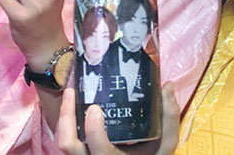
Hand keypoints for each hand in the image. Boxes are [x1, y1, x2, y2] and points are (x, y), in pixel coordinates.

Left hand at [57, 83, 179, 154]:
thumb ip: (169, 118)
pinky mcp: (82, 152)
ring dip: (64, 118)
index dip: (93, 131)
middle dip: (66, 118)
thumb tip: (167, 85)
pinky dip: (67, 123)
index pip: (99, 150)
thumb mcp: (165, 144)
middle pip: (69, 145)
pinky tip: (74, 104)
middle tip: (72, 91)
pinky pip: (69, 139)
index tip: (95, 108)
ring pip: (64, 143)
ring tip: (70, 93)